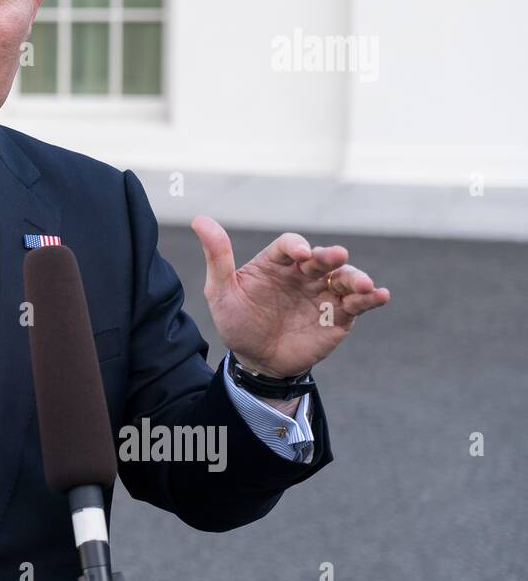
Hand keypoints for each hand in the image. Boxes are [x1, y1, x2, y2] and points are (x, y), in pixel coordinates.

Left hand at [190, 217, 390, 377]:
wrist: (255, 361)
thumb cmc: (237, 322)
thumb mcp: (221, 291)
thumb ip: (217, 256)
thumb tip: (199, 219)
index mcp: (276, 263)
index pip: (289, 245)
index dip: (294, 246)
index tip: (297, 254)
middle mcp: (303, 274)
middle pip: (321, 258)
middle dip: (329, 256)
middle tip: (335, 256)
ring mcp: (323, 294)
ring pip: (344, 278)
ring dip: (355, 277)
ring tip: (364, 284)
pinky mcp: (339, 316)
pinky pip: (358, 303)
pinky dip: (371, 298)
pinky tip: (380, 295)